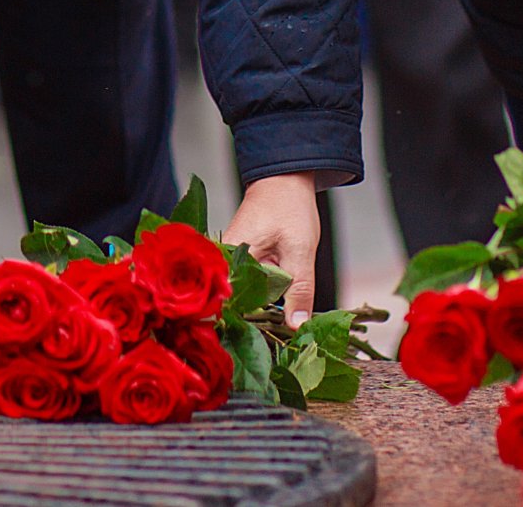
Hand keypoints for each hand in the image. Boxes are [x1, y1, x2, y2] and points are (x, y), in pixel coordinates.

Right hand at [222, 172, 319, 320]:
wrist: (284, 180)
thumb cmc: (290, 207)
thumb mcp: (300, 250)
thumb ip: (299, 290)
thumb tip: (297, 326)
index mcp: (230, 257)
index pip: (229, 304)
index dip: (247, 326)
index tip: (269, 342)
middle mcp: (222, 260)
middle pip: (235, 303)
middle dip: (258, 320)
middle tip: (284, 334)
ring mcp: (228, 261)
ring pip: (244, 296)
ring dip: (262, 307)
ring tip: (280, 322)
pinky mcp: (237, 261)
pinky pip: (247, 286)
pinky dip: (262, 295)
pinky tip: (275, 304)